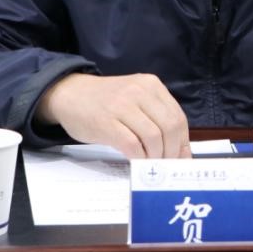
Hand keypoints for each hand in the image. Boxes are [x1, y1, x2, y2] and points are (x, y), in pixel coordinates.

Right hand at [35, 73, 189, 158]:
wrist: (69, 94)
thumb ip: (157, 117)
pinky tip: (137, 162)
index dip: (183, 142)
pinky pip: (132, 144)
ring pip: (154, 136)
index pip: (178, 117)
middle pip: (170, 127)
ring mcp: (122, 106)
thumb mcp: (135, 99)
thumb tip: (181, 150)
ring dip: (156, 157)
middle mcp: (140, 92)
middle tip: (167, 165)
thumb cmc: (105, 101)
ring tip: (152, 165)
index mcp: (151, 85)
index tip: (181, 159)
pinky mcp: (106, 122)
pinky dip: (139, 158)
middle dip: (172, 151)